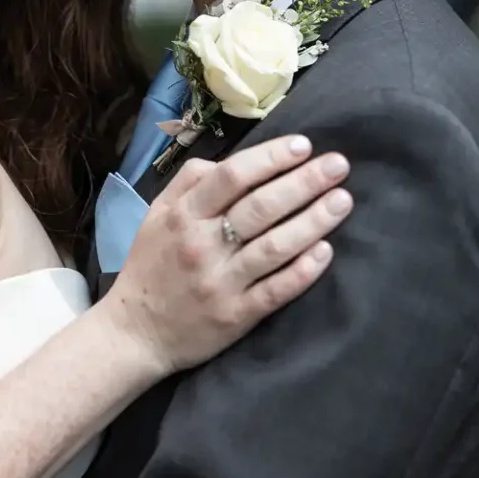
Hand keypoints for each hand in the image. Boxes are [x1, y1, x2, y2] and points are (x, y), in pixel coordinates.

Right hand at [104, 136, 351, 375]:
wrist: (135, 332)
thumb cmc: (151, 266)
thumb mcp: (157, 215)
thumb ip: (190, 182)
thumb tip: (235, 161)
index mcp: (183, 216)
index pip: (232, 177)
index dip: (271, 158)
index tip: (304, 145)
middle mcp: (202, 246)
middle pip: (260, 207)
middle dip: (304, 182)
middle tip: (338, 165)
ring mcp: (221, 282)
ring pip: (275, 246)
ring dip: (314, 221)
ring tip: (343, 200)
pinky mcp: (236, 316)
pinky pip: (276, 290)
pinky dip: (303, 270)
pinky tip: (326, 251)